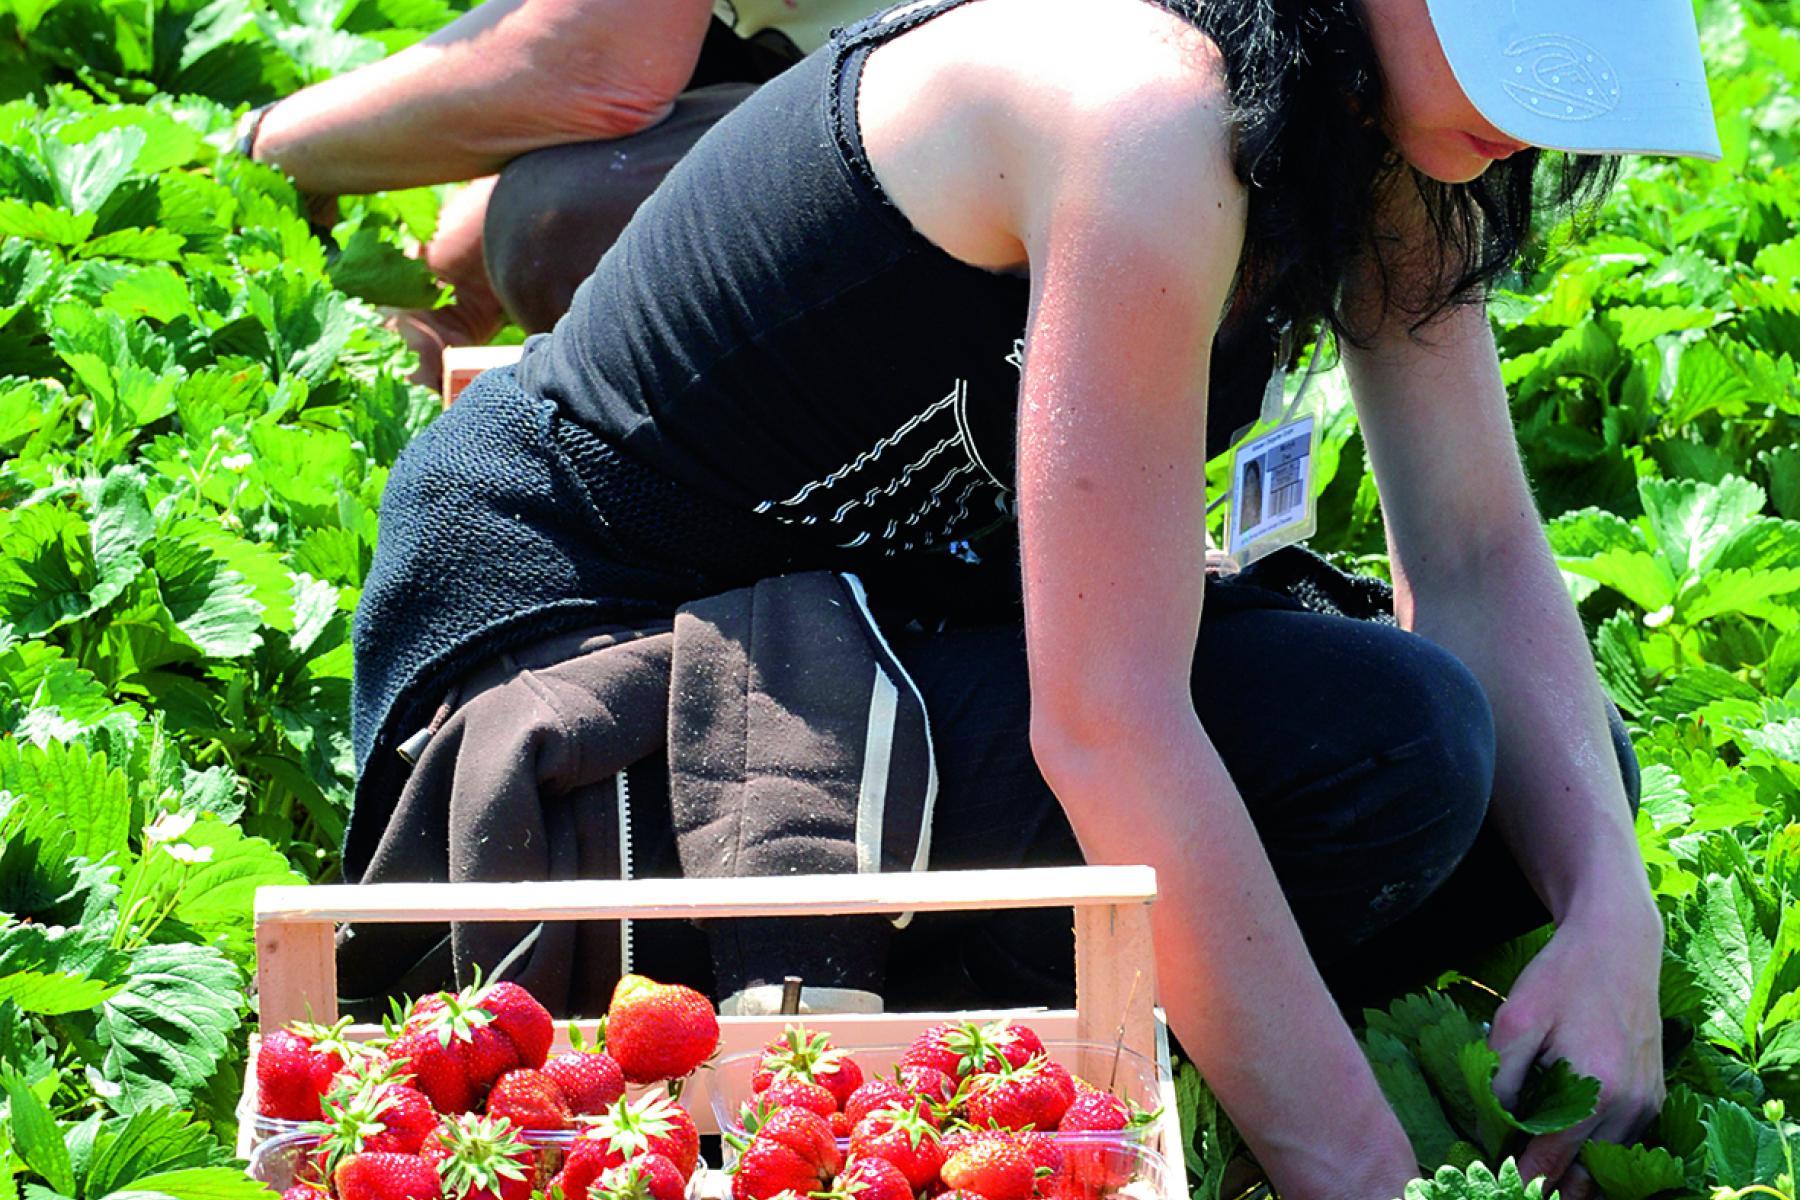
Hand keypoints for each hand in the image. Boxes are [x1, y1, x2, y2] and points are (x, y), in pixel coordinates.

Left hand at [1489, 895, 1664, 1199]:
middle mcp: (1630, 1106)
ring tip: (1534, 1169)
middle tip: (1513, 1184)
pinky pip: (1623, 1141)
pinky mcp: (1654, 1095)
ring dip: (1574, 1171)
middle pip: (1585, 1173)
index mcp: (1595, 1090)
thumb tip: (1490, 1126)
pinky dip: (1595, 1150)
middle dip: (1549, 1184)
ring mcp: (1648, 1103)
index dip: (1521, 1178)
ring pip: (1608, 1163)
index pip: (1552, 1159)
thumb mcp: (1515, 1019)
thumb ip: (1499, 1076)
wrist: (1617, 945)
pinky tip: (1566, 1143)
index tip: (1497, 1186)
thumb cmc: (1561, 977)